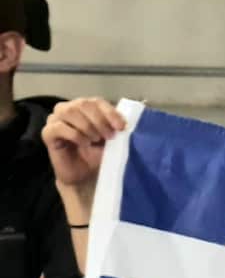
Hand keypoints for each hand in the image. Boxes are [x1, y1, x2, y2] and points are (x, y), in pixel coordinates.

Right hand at [41, 97, 124, 223]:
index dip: (110, 113)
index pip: (97, 102)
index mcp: (85, 108)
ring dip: (87, 126)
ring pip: (70, 111)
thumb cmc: (97, 155)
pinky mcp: (47, 133)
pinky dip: (75, 134)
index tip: (121, 127)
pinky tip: (84, 143)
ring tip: (95, 140)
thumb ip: (114, 127)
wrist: (84, 176)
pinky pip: (59, 127)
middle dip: (99, 120)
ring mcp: (55, 119)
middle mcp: (69, 109)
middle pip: (83, 104)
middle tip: (108, 136)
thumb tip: (125, 122)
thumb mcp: (110, 140)